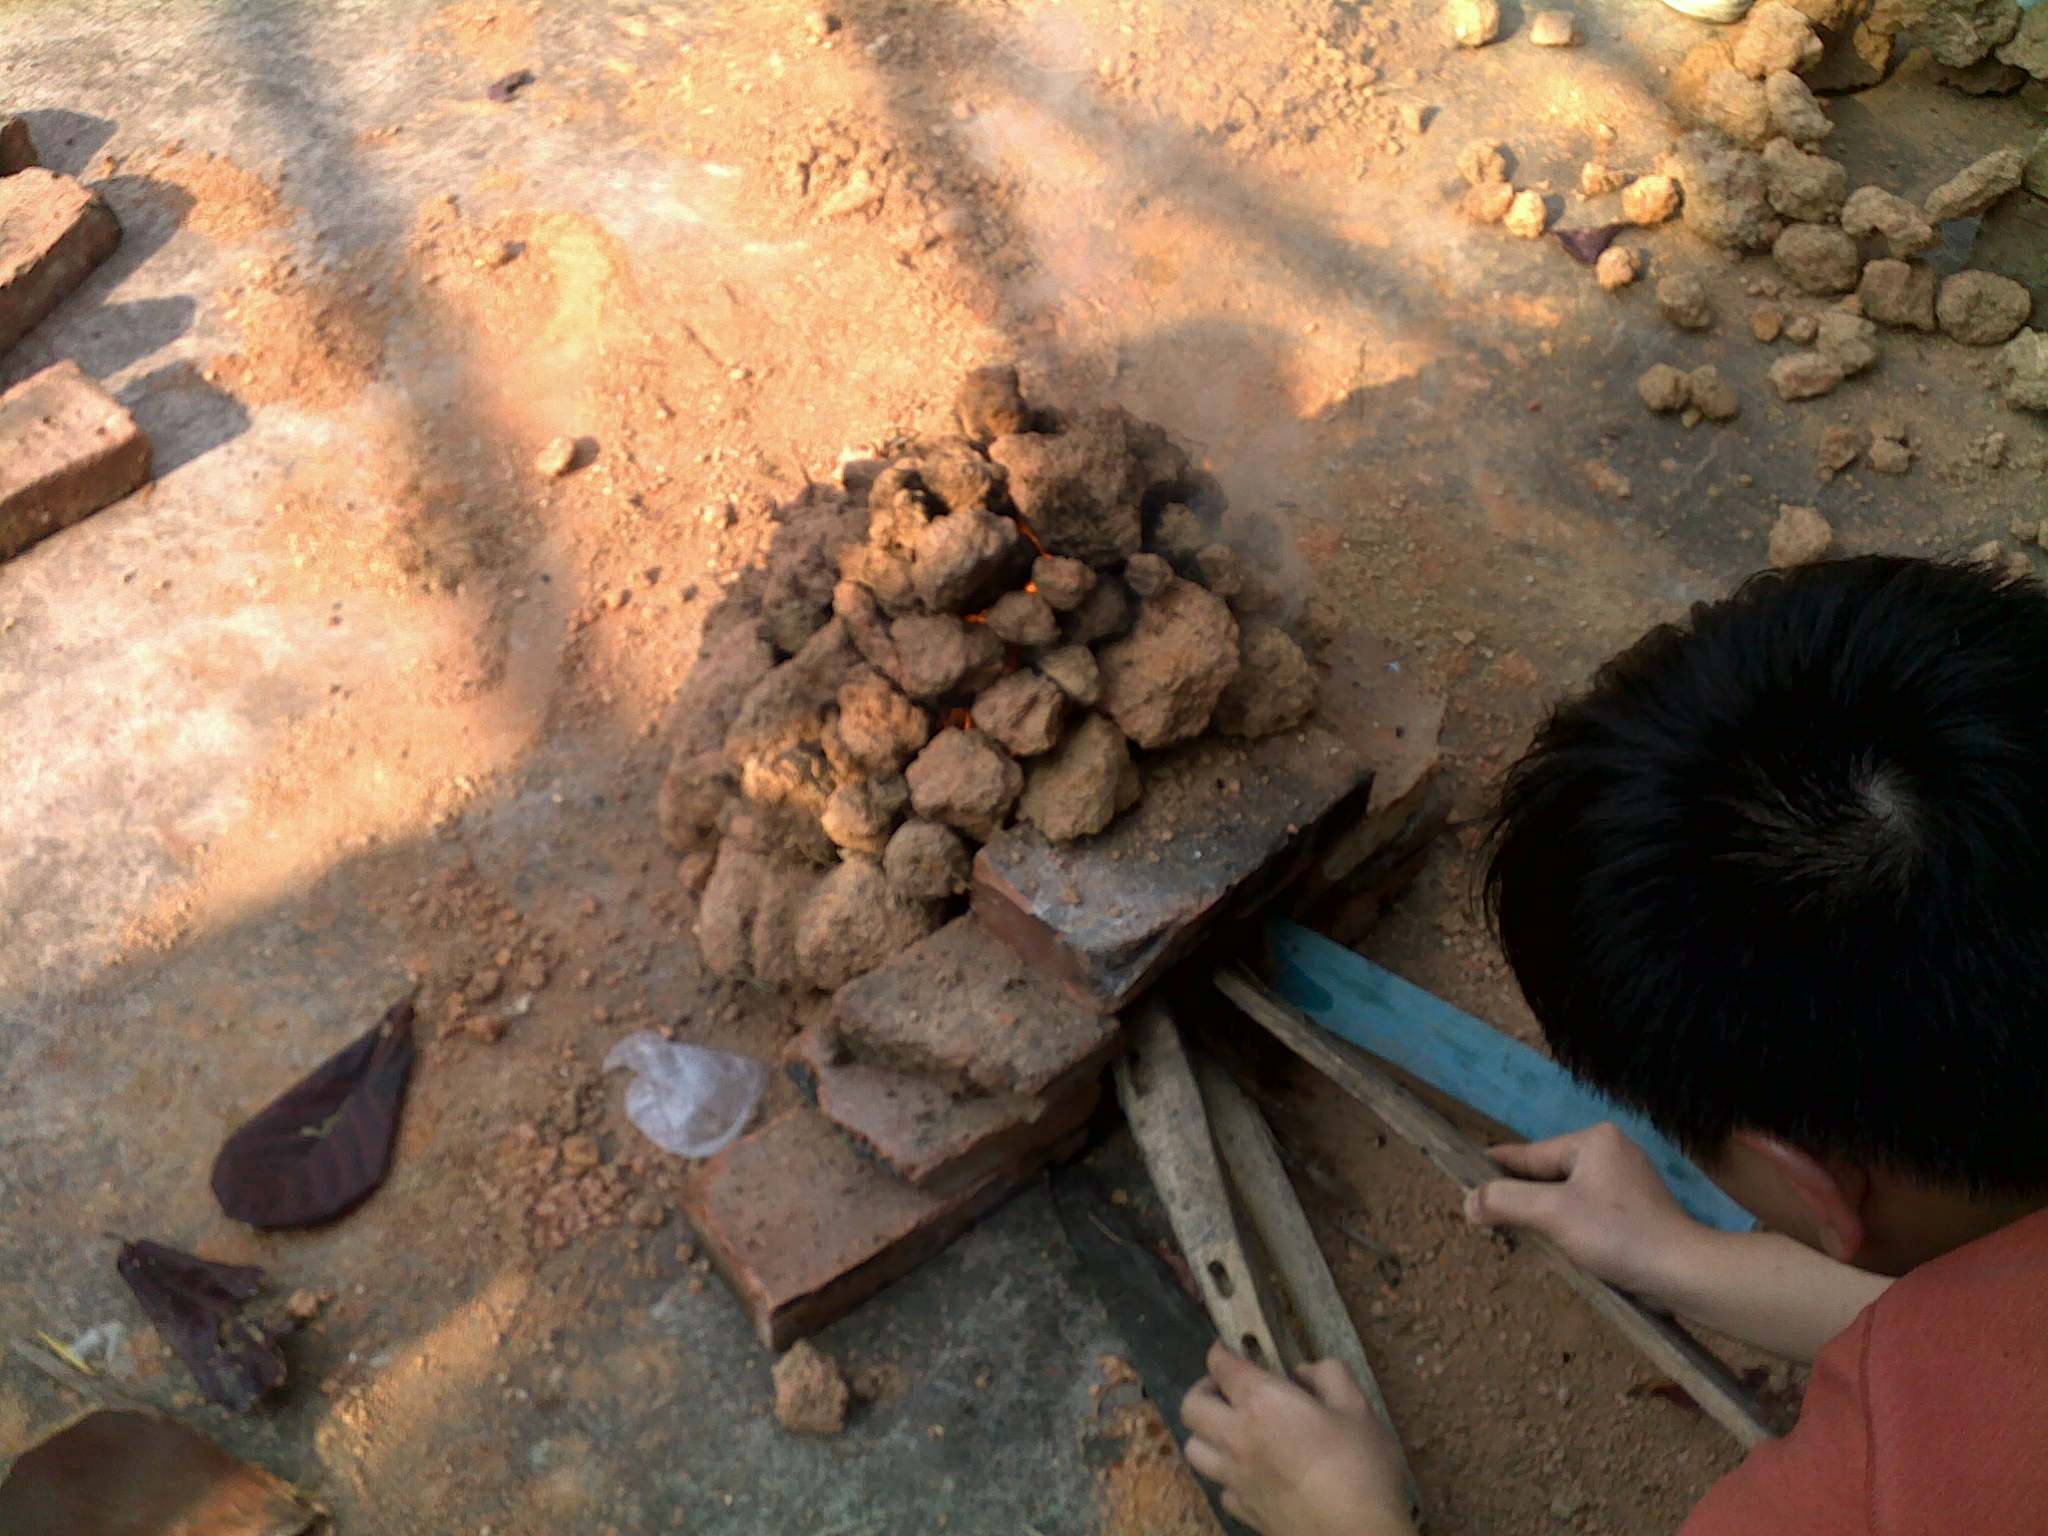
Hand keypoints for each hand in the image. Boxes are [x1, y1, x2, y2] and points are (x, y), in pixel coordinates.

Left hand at [1180, 1342, 1414, 1535]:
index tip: (1227, 1348)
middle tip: (1228, 1390)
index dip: (1220, 1351)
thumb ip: (1330, 1376)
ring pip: (1193, 1449)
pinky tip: (1250, 1472)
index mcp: (1262, 1404)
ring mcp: (1236, 1479)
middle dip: (1204, 1390)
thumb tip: (1304, 1371)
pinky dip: (1227, 1475)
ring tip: (1231, 1430)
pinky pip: (1219, 1487)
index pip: (1221, 1366)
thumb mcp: (1358, 1409)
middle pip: (1191, 1406)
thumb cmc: (1361, 1469)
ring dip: (1206, 1433)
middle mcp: (1237, 1438)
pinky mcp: (1244, 1512)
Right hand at [1464, 1122, 1706, 1300]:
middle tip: (1485, 1220)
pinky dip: (1567, 1223)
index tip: (1462, 1181)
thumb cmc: (1617, 1235)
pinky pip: (1587, 1208)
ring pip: (1566, 1193)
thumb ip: (1506, 1201)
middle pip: (1547, 1173)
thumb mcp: (1552, 1214)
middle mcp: (1611, 1151)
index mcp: (1593, 1140)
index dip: (1494, 1171)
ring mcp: (1627, 1180)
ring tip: (1514, 1234)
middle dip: (1520, 1197)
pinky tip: (1555, 1244)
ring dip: (1542, 1213)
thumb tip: (1468, 1201)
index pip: (1529, 1154)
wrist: (1684, 1273)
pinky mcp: (1636, 1209)